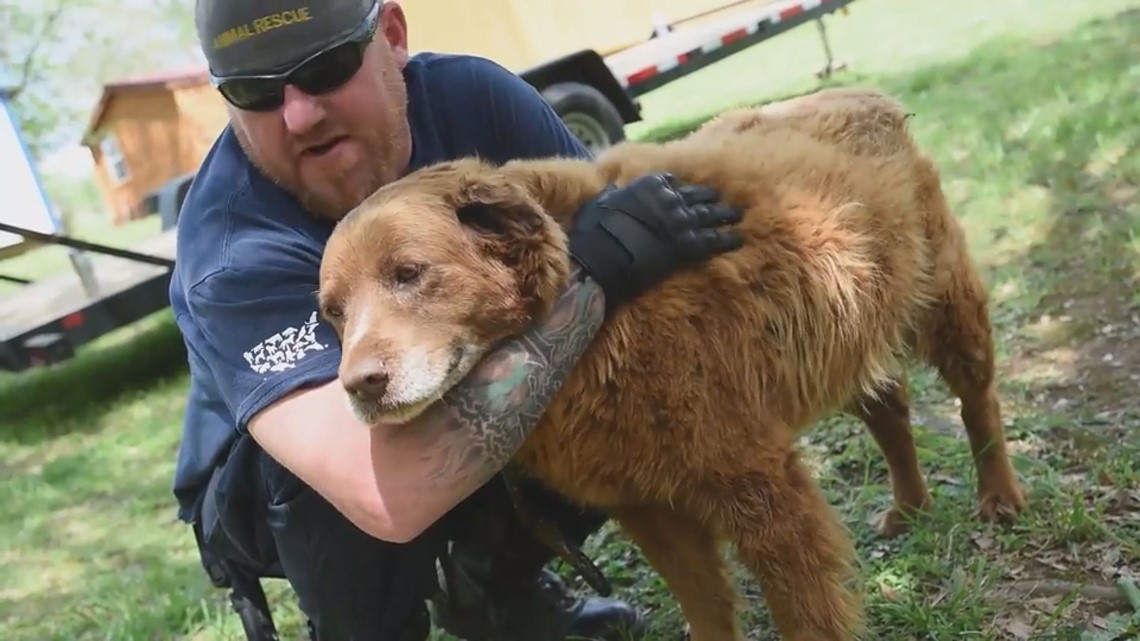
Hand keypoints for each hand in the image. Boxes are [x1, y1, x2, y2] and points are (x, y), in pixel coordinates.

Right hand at [566, 173, 743, 314]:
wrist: (601, 258)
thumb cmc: (593, 231)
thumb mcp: (600, 202)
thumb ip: (614, 193)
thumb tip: (613, 189)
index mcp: (648, 184)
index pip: (671, 182)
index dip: (681, 188)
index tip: (689, 191)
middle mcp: (669, 198)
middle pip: (697, 196)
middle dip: (710, 198)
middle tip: (722, 200)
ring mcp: (681, 221)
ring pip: (710, 214)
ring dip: (725, 214)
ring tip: (737, 214)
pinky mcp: (687, 245)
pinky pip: (714, 240)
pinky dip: (727, 239)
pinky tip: (739, 239)